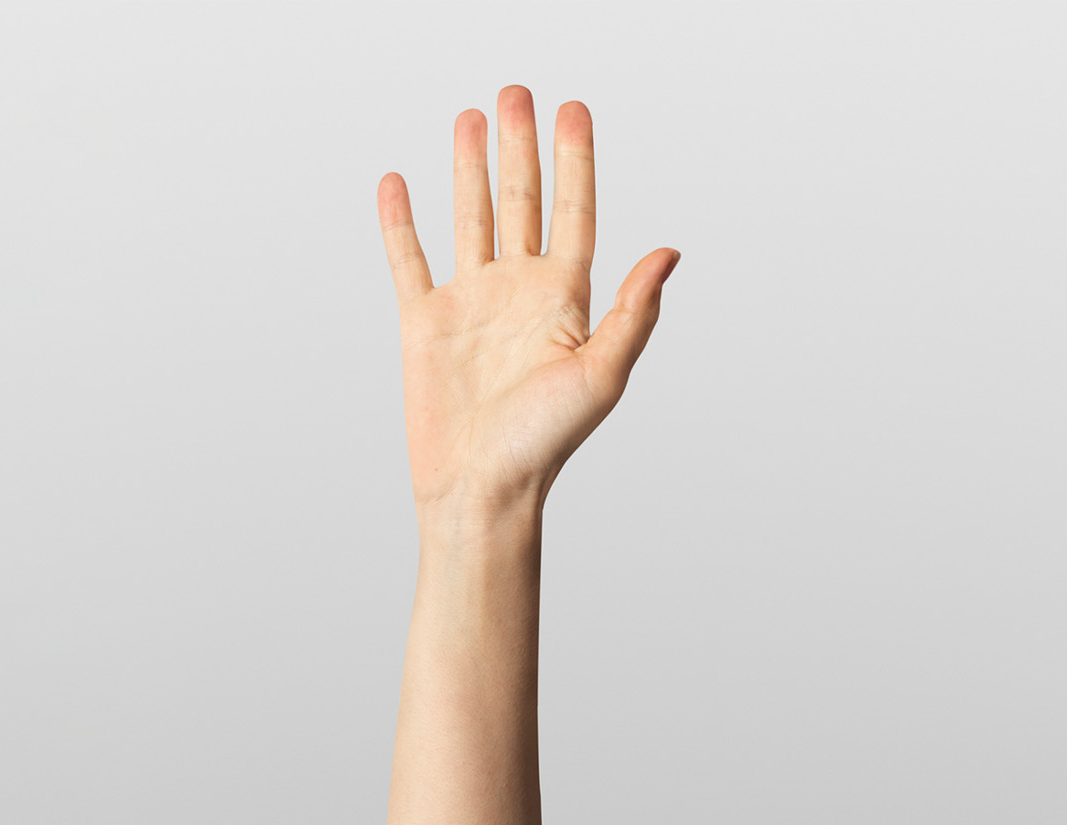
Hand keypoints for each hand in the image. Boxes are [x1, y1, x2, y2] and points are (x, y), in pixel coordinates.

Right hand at [377, 86, 678, 520]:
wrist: (479, 489)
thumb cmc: (544, 445)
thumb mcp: (602, 375)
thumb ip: (633, 313)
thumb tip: (668, 252)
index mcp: (565, 300)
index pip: (574, 212)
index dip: (576, 161)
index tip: (574, 110)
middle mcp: (517, 292)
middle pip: (520, 201)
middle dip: (520, 147)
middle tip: (516, 93)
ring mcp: (469, 303)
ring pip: (469, 217)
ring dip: (469, 168)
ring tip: (470, 119)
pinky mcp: (423, 323)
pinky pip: (408, 260)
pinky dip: (400, 222)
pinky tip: (397, 184)